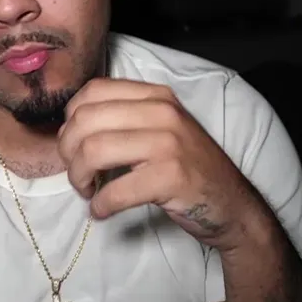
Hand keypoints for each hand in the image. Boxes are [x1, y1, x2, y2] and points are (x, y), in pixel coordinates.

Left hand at [57, 78, 267, 249]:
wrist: (232, 204)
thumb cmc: (189, 169)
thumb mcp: (162, 130)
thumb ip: (125, 119)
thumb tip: (70, 129)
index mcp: (156, 96)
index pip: (93, 91)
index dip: (71, 120)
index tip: (74, 146)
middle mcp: (163, 112)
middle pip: (86, 120)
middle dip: (68, 152)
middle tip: (77, 174)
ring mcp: (169, 144)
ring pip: (94, 151)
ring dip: (79, 178)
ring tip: (88, 191)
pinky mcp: (171, 178)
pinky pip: (115, 191)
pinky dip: (100, 205)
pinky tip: (102, 211)